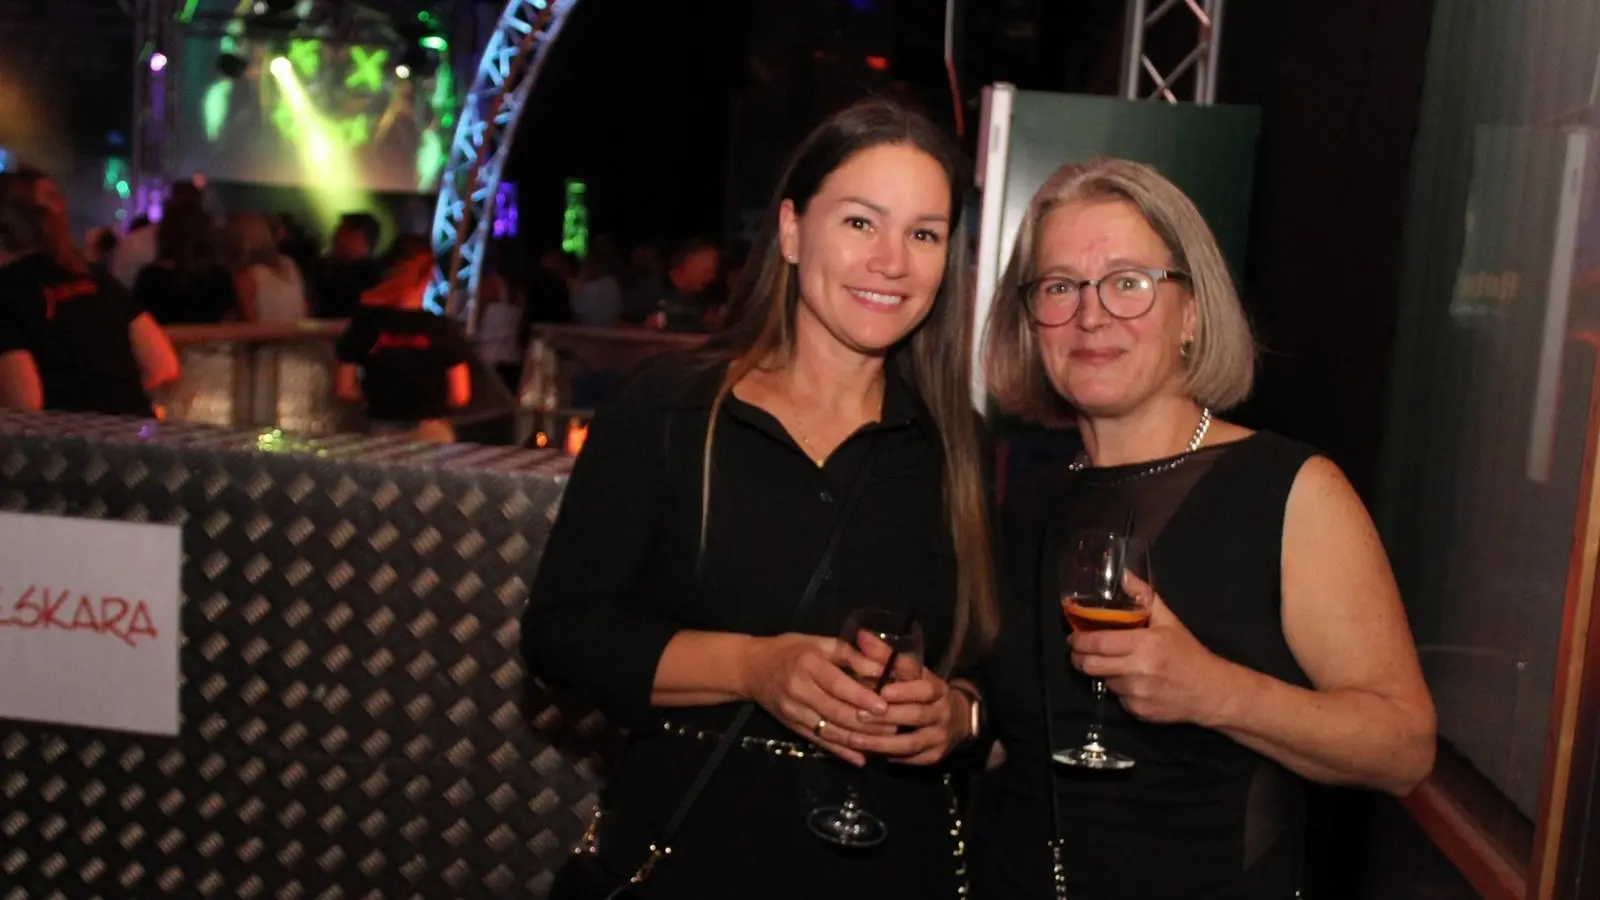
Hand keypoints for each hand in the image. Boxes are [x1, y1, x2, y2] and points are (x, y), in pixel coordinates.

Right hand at [738, 633, 895, 765]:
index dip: (860, 696)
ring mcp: (793, 712)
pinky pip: (819, 742)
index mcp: (807, 664)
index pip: (836, 684)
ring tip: (884, 743)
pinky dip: (841, 752)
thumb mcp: (820, 643)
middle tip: (894, 726)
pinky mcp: (792, 727)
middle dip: (866, 722)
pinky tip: (860, 759)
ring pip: (829, 730)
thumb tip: (882, 668)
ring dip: (858, 739)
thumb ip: (851, 655)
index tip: (884, 705)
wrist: (751, 668)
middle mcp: (798, 690)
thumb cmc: (791, 650)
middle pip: (835, 711)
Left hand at [834, 630, 969, 764]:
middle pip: (916, 715)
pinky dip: (890, 757)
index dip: (905, 690)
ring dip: (882, 743)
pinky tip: (869, 754)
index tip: (882, 691)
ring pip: (911, 742)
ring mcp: (940, 736)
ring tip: (855, 739)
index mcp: (938, 688)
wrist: (957, 719)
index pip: (925, 688)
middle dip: (887, 717)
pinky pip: (911, 760)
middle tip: (858, 715)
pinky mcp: (934, 756)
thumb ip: (886, 655)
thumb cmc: (922, 690)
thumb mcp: (910, 672)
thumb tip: (861, 635)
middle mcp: (942, 712)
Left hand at [1068, 577, 1237, 726]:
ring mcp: (1137, 693)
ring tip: (1118, 666)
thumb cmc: (1188, 654)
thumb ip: (1145, 597)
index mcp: (1144, 645)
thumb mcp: (1169, 621)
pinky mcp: (1139, 712)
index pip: (1099, 643)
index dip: (1079, 641)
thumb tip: (1124, 575)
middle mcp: (1138, 670)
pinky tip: (1135, 683)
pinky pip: (1119, 699)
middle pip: (1092, 666)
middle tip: (1080, 653)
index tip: (1073, 638)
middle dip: (1080, 659)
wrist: (1211, 691)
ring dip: (1106, 674)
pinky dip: (1121, 690)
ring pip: (1105, 682)